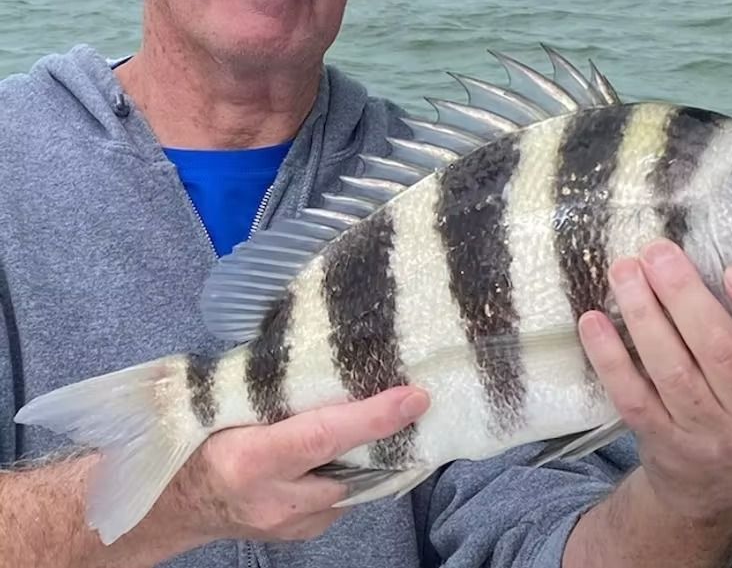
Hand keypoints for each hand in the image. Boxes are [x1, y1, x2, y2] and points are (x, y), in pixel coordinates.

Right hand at [170, 385, 428, 542]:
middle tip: (412, 399)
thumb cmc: (195, 439)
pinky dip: (351, 470)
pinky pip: (342, 497)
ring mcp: (289, 525)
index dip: (373, 416)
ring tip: (386, 415)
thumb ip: (270, 386)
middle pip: (350, 463)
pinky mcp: (301, 534)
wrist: (169, 505)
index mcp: (250, 459)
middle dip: (385, 435)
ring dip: (369, 453)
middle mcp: (274, 500)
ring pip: (352, 484)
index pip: (324, 435)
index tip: (415, 397)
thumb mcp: (225, 406)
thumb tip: (326, 344)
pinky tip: (353, 446)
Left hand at [578, 238, 731, 521]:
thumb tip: (713, 255)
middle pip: (721, 351)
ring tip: (625, 271)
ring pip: (672, 369)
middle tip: (657, 252)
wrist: (714, 490)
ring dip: (643, 313)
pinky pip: (632, 395)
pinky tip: (594, 320)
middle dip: (684, 294)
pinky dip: (610, 355)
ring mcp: (707, 434)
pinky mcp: (662, 441)